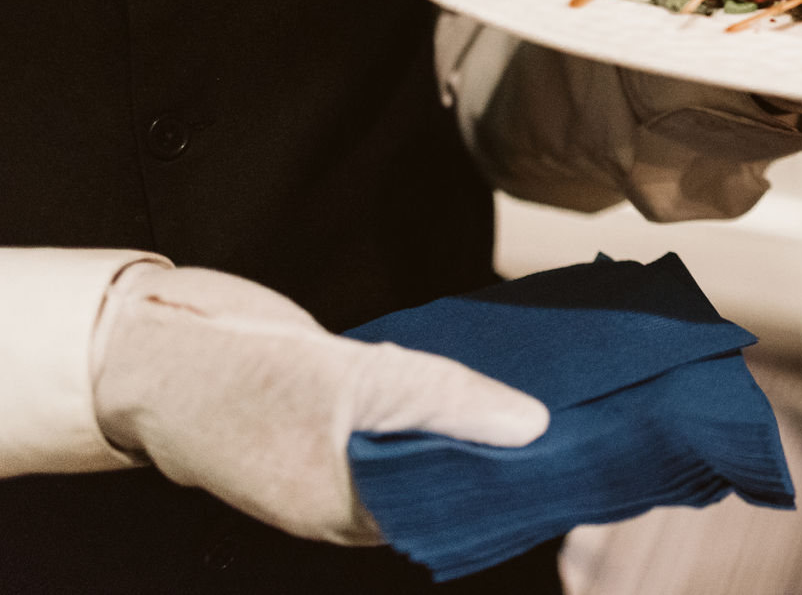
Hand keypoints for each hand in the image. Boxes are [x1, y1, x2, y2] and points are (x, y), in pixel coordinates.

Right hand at [92, 263, 547, 544]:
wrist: (154, 351)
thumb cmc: (242, 382)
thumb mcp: (355, 385)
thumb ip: (443, 405)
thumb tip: (531, 430)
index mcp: (354, 512)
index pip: (458, 510)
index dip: (518, 482)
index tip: (580, 452)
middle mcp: (355, 493)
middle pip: (453, 474)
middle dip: (512, 446)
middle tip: (584, 409)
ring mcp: (347, 450)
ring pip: (436, 435)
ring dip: (485, 410)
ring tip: (555, 381)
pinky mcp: (344, 407)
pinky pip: (411, 402)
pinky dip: (449, 385)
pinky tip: (495, 361)